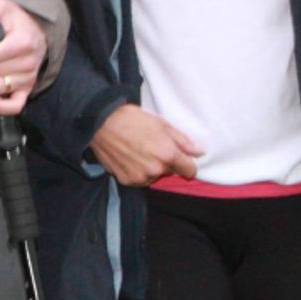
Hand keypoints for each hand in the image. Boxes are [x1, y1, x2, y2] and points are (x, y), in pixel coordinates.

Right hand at [89, 104, 204, 187]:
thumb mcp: (161, 124)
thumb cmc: (132, 119)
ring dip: (150, 168)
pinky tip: (129, 158)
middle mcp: (155, 170)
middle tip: (152, 146)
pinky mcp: (126, 180)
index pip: (189, 171)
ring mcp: (140, 177)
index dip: (186, 163)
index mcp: (167, 155)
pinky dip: (136, 172)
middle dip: (165, 162)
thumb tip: (199, 152)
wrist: (101, 123)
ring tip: (138, 151)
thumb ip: (183, 141)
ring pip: (153, 177)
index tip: (181, 158)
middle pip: (169, 172)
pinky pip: (139, 180)